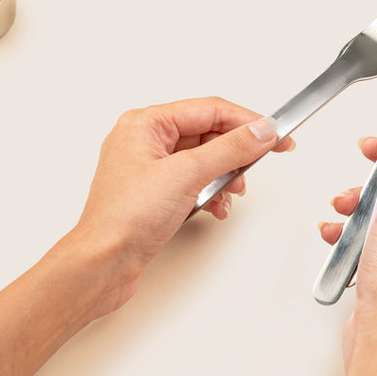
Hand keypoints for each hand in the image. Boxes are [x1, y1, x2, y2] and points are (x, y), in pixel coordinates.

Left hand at [0, 97, 292, 375]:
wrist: (101, 266)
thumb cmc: (124, 219)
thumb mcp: (187, 175)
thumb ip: (230, 149)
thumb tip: (259, 131)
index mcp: (145, 124)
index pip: (209, 109)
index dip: (246, 121)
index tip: (275, 133)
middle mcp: (145, 140)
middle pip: (208, 132)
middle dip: (235, 152)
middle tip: (262, 160)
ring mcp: (149, 167)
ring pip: (204, 158)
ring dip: (224, 175)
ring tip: (232, 190)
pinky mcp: (155, 193)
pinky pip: (195, 180)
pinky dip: (211, 192)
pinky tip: (215, 207)